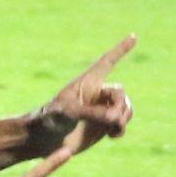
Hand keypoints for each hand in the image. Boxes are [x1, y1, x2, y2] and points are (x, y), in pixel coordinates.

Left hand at [44, 34, 136, 155]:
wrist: (42, 140)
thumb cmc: (49, 119)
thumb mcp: (69, 112)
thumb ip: (93, 113)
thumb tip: (115, 117)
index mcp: (87, 82)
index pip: (107, 62)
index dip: (120, 49)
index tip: (134, 35)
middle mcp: (96, 94)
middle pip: (120, 94)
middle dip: (120, 106)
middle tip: (112, 120)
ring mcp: (101, 110)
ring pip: (125, 108)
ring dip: (124, 118)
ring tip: (113, 128)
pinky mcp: (102, 126)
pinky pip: (122, 123)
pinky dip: (121, 128)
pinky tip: (113, 136)